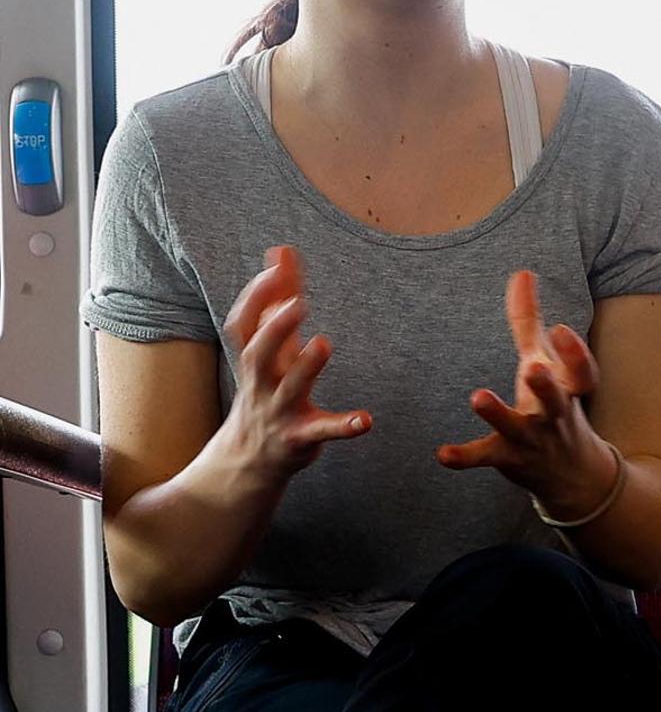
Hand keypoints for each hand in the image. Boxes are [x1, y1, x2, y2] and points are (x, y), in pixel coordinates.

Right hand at [222, 245, 370, 487]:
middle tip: (298, 303)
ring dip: (306, 366)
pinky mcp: (302, 437)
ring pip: (290, 389)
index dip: (255, 298)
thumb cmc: (266, 389)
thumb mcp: (269, 348)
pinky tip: (366, 420)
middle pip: (257, 355)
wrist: (248, 460)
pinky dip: (344, 426)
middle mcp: (262, 384)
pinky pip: (322, 432)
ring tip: (324, 342)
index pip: (243, 326)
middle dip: (274, 329)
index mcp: (254, 360)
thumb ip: (278, 299)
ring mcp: (281, 411)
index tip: (274, 270)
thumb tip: (280, 250)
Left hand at [437, 270, 613, 510]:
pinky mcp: (508, 459)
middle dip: (546, 385)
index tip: (560, 329)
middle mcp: (554, 414)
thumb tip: (521, 272)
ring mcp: (532, 439)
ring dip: (499, 414)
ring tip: (478, 397)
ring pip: (516, 428)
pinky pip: (486, 458)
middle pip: (555, 400)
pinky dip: (465, 457)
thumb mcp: (545, 361)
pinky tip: (442, 454)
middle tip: (534, 366)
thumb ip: (529, 320)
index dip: (574, 353)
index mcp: (568, 389)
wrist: (572, 474)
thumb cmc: (554, 403)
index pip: (581, 373)